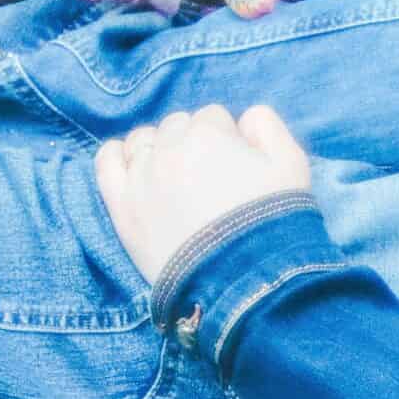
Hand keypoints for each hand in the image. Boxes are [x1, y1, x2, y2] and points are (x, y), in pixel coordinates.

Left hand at [95, 105, 312, 283]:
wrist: (244, 280)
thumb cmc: (272, 220)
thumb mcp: (292, 163)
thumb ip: (267, 125)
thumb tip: (244, 119)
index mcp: (208, 133)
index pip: (214, 117)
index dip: (228, 140)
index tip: (237, 167)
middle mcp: (169, 149)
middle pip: (177, 127)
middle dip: (194, 144)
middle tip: (211, 179)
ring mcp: (141, 178)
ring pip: (142, 141)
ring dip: (158, 149)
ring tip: (176, 179)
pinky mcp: (123, 208)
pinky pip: (106, 164)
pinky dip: (116, 157)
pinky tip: (132, 166)